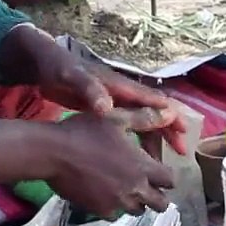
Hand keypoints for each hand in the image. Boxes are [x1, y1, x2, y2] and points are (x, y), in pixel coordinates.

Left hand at [0, 24, 187, 154]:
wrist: (41, 63)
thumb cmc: (57, 67)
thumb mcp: (71, 77)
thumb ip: (89, 89)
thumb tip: (107, 107)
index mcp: (118, 85)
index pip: (152, 100)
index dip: (170, 115)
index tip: (183, 131)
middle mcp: (120, 94)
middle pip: (152, 114)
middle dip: (168, 132)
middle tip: (182, 152)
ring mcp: (112, 103)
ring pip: (141, 124)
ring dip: (154, 140)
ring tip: (161, 163)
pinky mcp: (102, 112)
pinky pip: (128, 129)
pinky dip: (136, 143)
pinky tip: (137, 159)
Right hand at [44, 109, 177, 216]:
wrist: (52, 153)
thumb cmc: (85, 131)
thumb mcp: (117, 119)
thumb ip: (146, 119)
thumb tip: (171, 113)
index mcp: (142, 167)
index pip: (169, 181)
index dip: (167, 177)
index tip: (159, 172)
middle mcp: (133, 189)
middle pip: (159, 204)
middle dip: (157, 197)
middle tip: (148, 187)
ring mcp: (116, 203)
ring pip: (137, 211)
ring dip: (136, 202)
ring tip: (126, 188)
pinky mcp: (98, 211)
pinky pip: (114, 214)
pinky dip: (115, 207)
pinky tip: (106, 193)